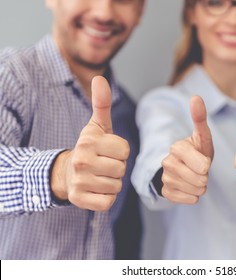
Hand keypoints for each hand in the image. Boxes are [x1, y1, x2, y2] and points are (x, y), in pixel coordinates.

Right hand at [51, 76, 129, 210]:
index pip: (124, 150)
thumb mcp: (96, 126)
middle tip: (103, 165)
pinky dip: (107, 197)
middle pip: (121, 168)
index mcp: (89, 142)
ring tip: (99, 176)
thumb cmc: (89, 148)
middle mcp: (82, 161)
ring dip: (112, 183)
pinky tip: (96, 189)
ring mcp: (80, 182)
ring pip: (116, 185)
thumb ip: (102, 104)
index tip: (108, 151)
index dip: (120, 151)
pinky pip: (109, 202)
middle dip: (117, 167)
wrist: (66, 173)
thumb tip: (100, 78)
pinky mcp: (80, 200)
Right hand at [161, 96, 213, 203]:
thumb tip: (195, 97)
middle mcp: (167, 162)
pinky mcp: (165, 191)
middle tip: (202, 172)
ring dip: (200, 187)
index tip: (205, 163)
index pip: (200, 164)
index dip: (206, 165)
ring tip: (197, 179)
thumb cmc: (198, 151)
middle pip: (198, 179)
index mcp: (177, 147)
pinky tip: (191, 188)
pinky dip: (193, 197)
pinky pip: (186, 199)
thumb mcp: (202, 136)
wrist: (187, 167)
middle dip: (205, 178)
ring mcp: (165, 177)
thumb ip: (200, 118)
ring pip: (193, 190)